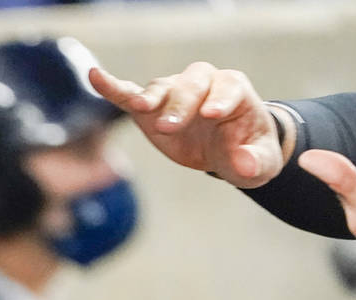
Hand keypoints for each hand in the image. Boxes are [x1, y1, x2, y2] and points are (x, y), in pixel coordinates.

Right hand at [89, 61, 284, 188]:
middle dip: (181, 103)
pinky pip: (129, 93)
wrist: (229, 152)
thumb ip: (255, 163)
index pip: (228, 87)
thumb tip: (244, 166)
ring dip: (150, 97)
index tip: (211, 114)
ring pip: (161, 88)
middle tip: (170, 127)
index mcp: (234, 91)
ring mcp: (174, 94)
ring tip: (141, 107)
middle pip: (191, 84)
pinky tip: (95, 76)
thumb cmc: (247, 153)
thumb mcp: (260, 163)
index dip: (221, 99)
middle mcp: (204, 84)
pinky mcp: (150, 108)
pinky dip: (112, 86)